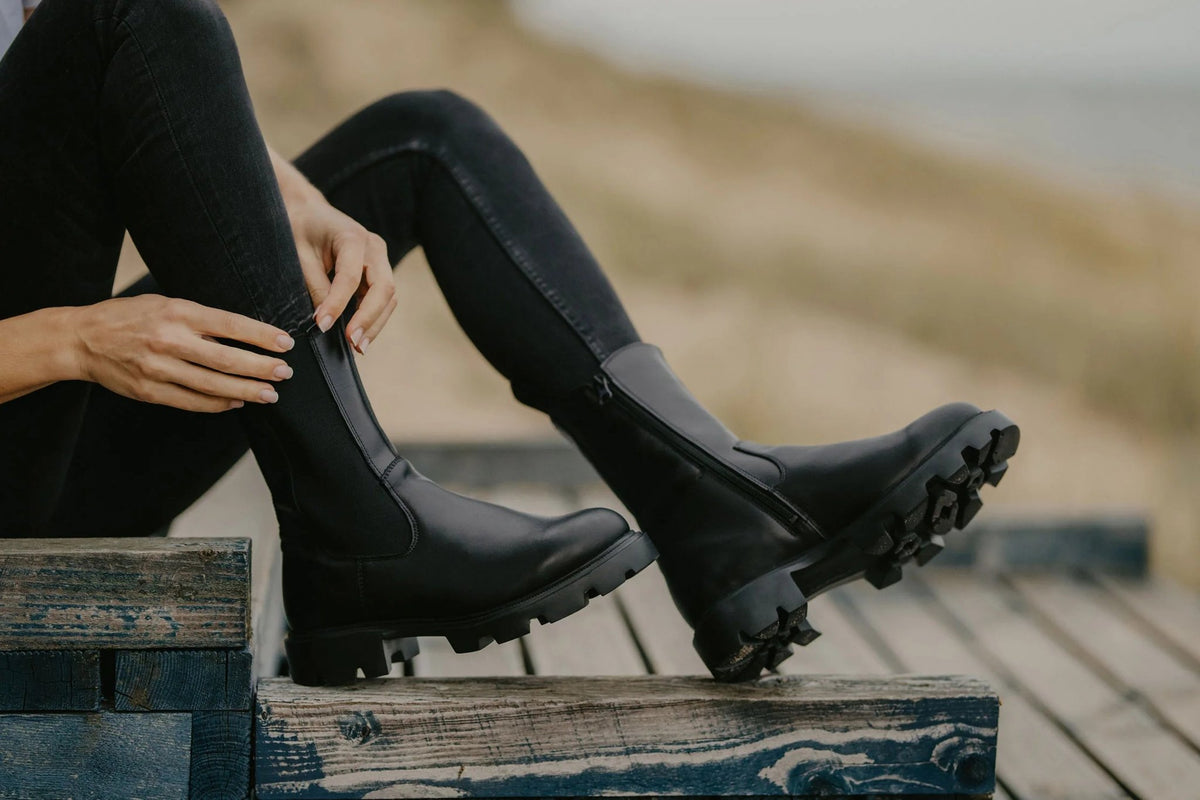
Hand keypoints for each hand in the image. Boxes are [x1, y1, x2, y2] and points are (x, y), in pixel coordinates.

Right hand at [69, 295, 295, 412]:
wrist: (82, 339)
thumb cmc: (129, 317)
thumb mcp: (166, 304)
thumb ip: (200, 320)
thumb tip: (242, 336)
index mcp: (177, 312)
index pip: (230, 324)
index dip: (261, 336)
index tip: (285, 343)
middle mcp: (169, 340)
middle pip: (227, 359)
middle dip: (261, 368)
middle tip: (284, 372)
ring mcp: (158, 369)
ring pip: (213, 385)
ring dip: (247, 391)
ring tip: (270, 393)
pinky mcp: (150, 391)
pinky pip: (192, 402)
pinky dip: (218, 404)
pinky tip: (237, 402)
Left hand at [288, 197, 395, 353]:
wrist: (309, 212)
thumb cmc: (301, 229)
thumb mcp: (299, 255)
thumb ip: (314, 284)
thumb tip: (325, 320)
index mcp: (352, 237)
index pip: (350, 277)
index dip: (337, 304)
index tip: (321, 326)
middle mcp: (374, 247)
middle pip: (383, 288)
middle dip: (369, 318)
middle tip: (353, 343)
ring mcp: (380, 258)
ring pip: (389, 297)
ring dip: (376, 322)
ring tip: (359, 346)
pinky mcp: (378, 270)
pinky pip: (383, 298)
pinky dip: (374, 317)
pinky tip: (361, 334)